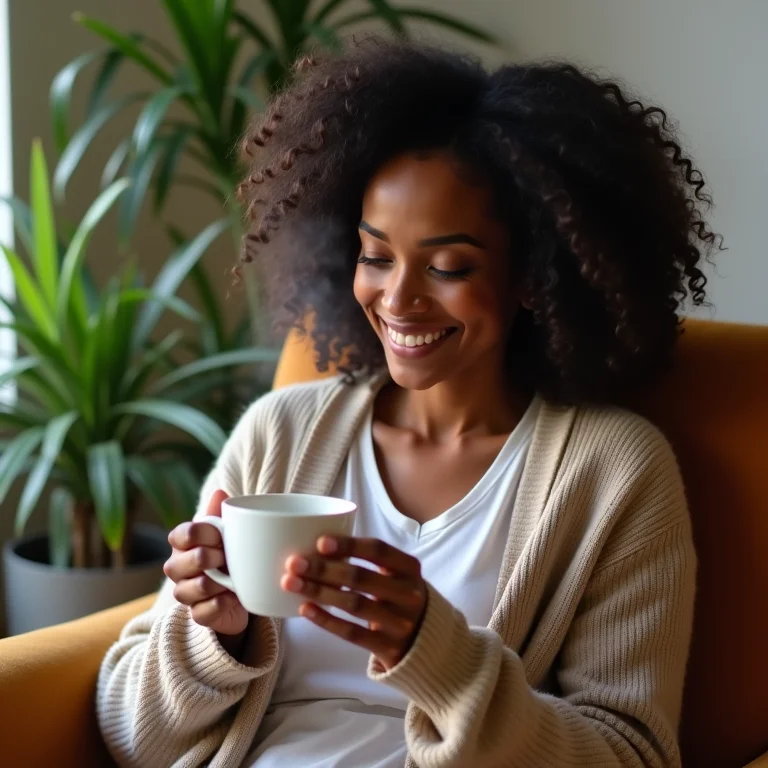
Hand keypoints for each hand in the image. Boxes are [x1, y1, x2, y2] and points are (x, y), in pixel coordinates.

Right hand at [164, 490, 248, 638]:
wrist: (241, 591)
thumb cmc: (229, 555)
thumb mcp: (227, 533)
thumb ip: (221, 514)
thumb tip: (220, 491)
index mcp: (182, 544)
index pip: (180, 534)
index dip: (202, 534)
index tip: (221, 535)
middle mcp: (177, 568)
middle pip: (182, 562)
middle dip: (208, 558)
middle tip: (227, 557)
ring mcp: (185, 593)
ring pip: (191, 588)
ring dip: (215, 582)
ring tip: (231, 579)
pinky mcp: (198, 615)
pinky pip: (202, 612)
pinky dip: (220, 603)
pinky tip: (232, 597)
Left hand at [281, 536, 426, 669]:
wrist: (427, 641)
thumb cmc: (398, 597)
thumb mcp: (396, 575)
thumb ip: (369, 561)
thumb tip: (317, 547)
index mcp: (410, 568)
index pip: (378, 550)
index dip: (349, 545)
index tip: (319, 542)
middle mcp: (409, 593)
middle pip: (361, 578)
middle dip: (324, 569)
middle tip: (294, 563)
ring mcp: (400, 622)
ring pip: (354, 604)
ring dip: (319, 592)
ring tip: (291, 583)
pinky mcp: (388, 647)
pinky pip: (352, 633)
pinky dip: (326, 620)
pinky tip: (305, 609)